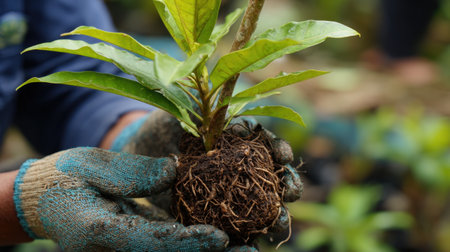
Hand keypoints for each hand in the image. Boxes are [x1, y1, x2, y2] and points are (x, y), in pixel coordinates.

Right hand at [13, 147, 228, 250]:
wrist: (44, 201)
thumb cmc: (64, 179)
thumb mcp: (92, 166)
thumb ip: (133, 173)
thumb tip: (174, 171)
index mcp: (101, 234)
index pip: (151, 242)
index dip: (188, 242)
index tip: (221, 239)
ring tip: (247, 249)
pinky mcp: (138, 245)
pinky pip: (170, 250)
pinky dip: (196, 246)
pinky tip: (225, 241)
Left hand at [113, 110, 302, 246]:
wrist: (138, 154)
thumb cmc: (162, 130)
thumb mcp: (179, 116)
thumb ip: (205, 115)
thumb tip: (238, 127)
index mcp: (236, 138)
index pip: (264, 141)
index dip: (277, 147)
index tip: (284, 155)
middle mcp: (238, 164)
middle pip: (271, 174)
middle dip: (286, 182)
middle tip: (291, 191)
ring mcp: (230, 190)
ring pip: (261, 203)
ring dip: (276, 213)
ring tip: (280, 221)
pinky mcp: (216, 214)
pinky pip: (237, 226)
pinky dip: (248, 235)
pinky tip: (254, 243)